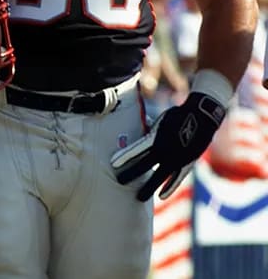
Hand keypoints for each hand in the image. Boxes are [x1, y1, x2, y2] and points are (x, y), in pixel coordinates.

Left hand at [111, 70, 230, 200]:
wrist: (202, 116)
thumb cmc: (176, 116)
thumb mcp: (158, 121)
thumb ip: (147, 131)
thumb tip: (133, 134)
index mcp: (156, 138)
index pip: (135, 151)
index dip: (124, 158)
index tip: (113, 164)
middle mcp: (165, 151)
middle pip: (144, 166)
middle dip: (131, 174)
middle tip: (119, 181)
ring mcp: (177, 159)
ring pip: (159, 177)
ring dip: (148, 187)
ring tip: (138, 198)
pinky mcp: (187, 163)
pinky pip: (176, 179)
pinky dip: (169, 188)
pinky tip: (161, 196)